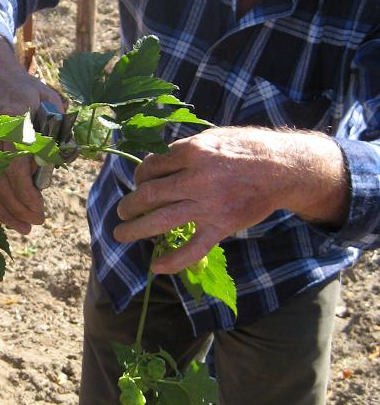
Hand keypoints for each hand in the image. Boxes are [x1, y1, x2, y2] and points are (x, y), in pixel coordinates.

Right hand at [0, 33, 64, 233]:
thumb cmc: (25, 89)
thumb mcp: (49, 99)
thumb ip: (57, 126)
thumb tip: (60, 159)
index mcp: (12, 118)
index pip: (15, 161)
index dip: (25, 188)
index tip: (38, 207)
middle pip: (0, 178)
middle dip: (18, 205)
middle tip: (37, 222)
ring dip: (5, 209)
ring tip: (24, 227)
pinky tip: (7, 217)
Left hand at [113, 126, 348, 273]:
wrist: (284, 168)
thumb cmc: (247, 148)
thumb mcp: (213, 137)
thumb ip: (185, 150)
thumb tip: (156, 162)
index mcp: (192, 152)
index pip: (151, 167)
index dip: (139, 177)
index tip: (138, 183)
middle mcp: (196, 179)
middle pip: (149, 195)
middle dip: (129, 205)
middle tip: (122, 211)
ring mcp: (208, 205)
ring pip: (161, 221)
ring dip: (135, 229)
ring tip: (121, 234)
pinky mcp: (221, 226)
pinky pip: (193, 249)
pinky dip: (173, 261)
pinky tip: (156, 267)